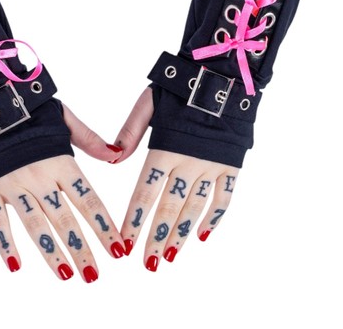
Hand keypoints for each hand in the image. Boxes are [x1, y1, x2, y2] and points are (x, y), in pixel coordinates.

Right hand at [0, 104, 125, 281]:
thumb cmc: (30, 112)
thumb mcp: (64, 119)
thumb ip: (90, 140)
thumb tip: (118, 153)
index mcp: (60, 161)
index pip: (88, 200)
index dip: (104, 227)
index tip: (119, 250)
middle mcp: (39, 177)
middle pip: (64, 219)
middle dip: (81, 249)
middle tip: (93, 276)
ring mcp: (12, 185)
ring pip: (34, 225)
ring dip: (50, 252)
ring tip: (65, 275)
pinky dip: (4, 243)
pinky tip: (15, 266)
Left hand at [113, 88, 238, 269]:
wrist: (222, 77)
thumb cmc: (180, 89)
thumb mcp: (149, 103)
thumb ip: (129, 132)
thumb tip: (111, 157)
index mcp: (164, 147)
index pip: (145, 191)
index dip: (134, 219)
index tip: (124, 243)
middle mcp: (188, 162)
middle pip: (169, 207)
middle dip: (156, 237)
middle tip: (148, 264)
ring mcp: (211, 165)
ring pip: (195, 208)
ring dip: (181, 233)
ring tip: (170, 257)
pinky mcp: (230, 165)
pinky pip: (223, 198)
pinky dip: (214, 217)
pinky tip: (202, 235)